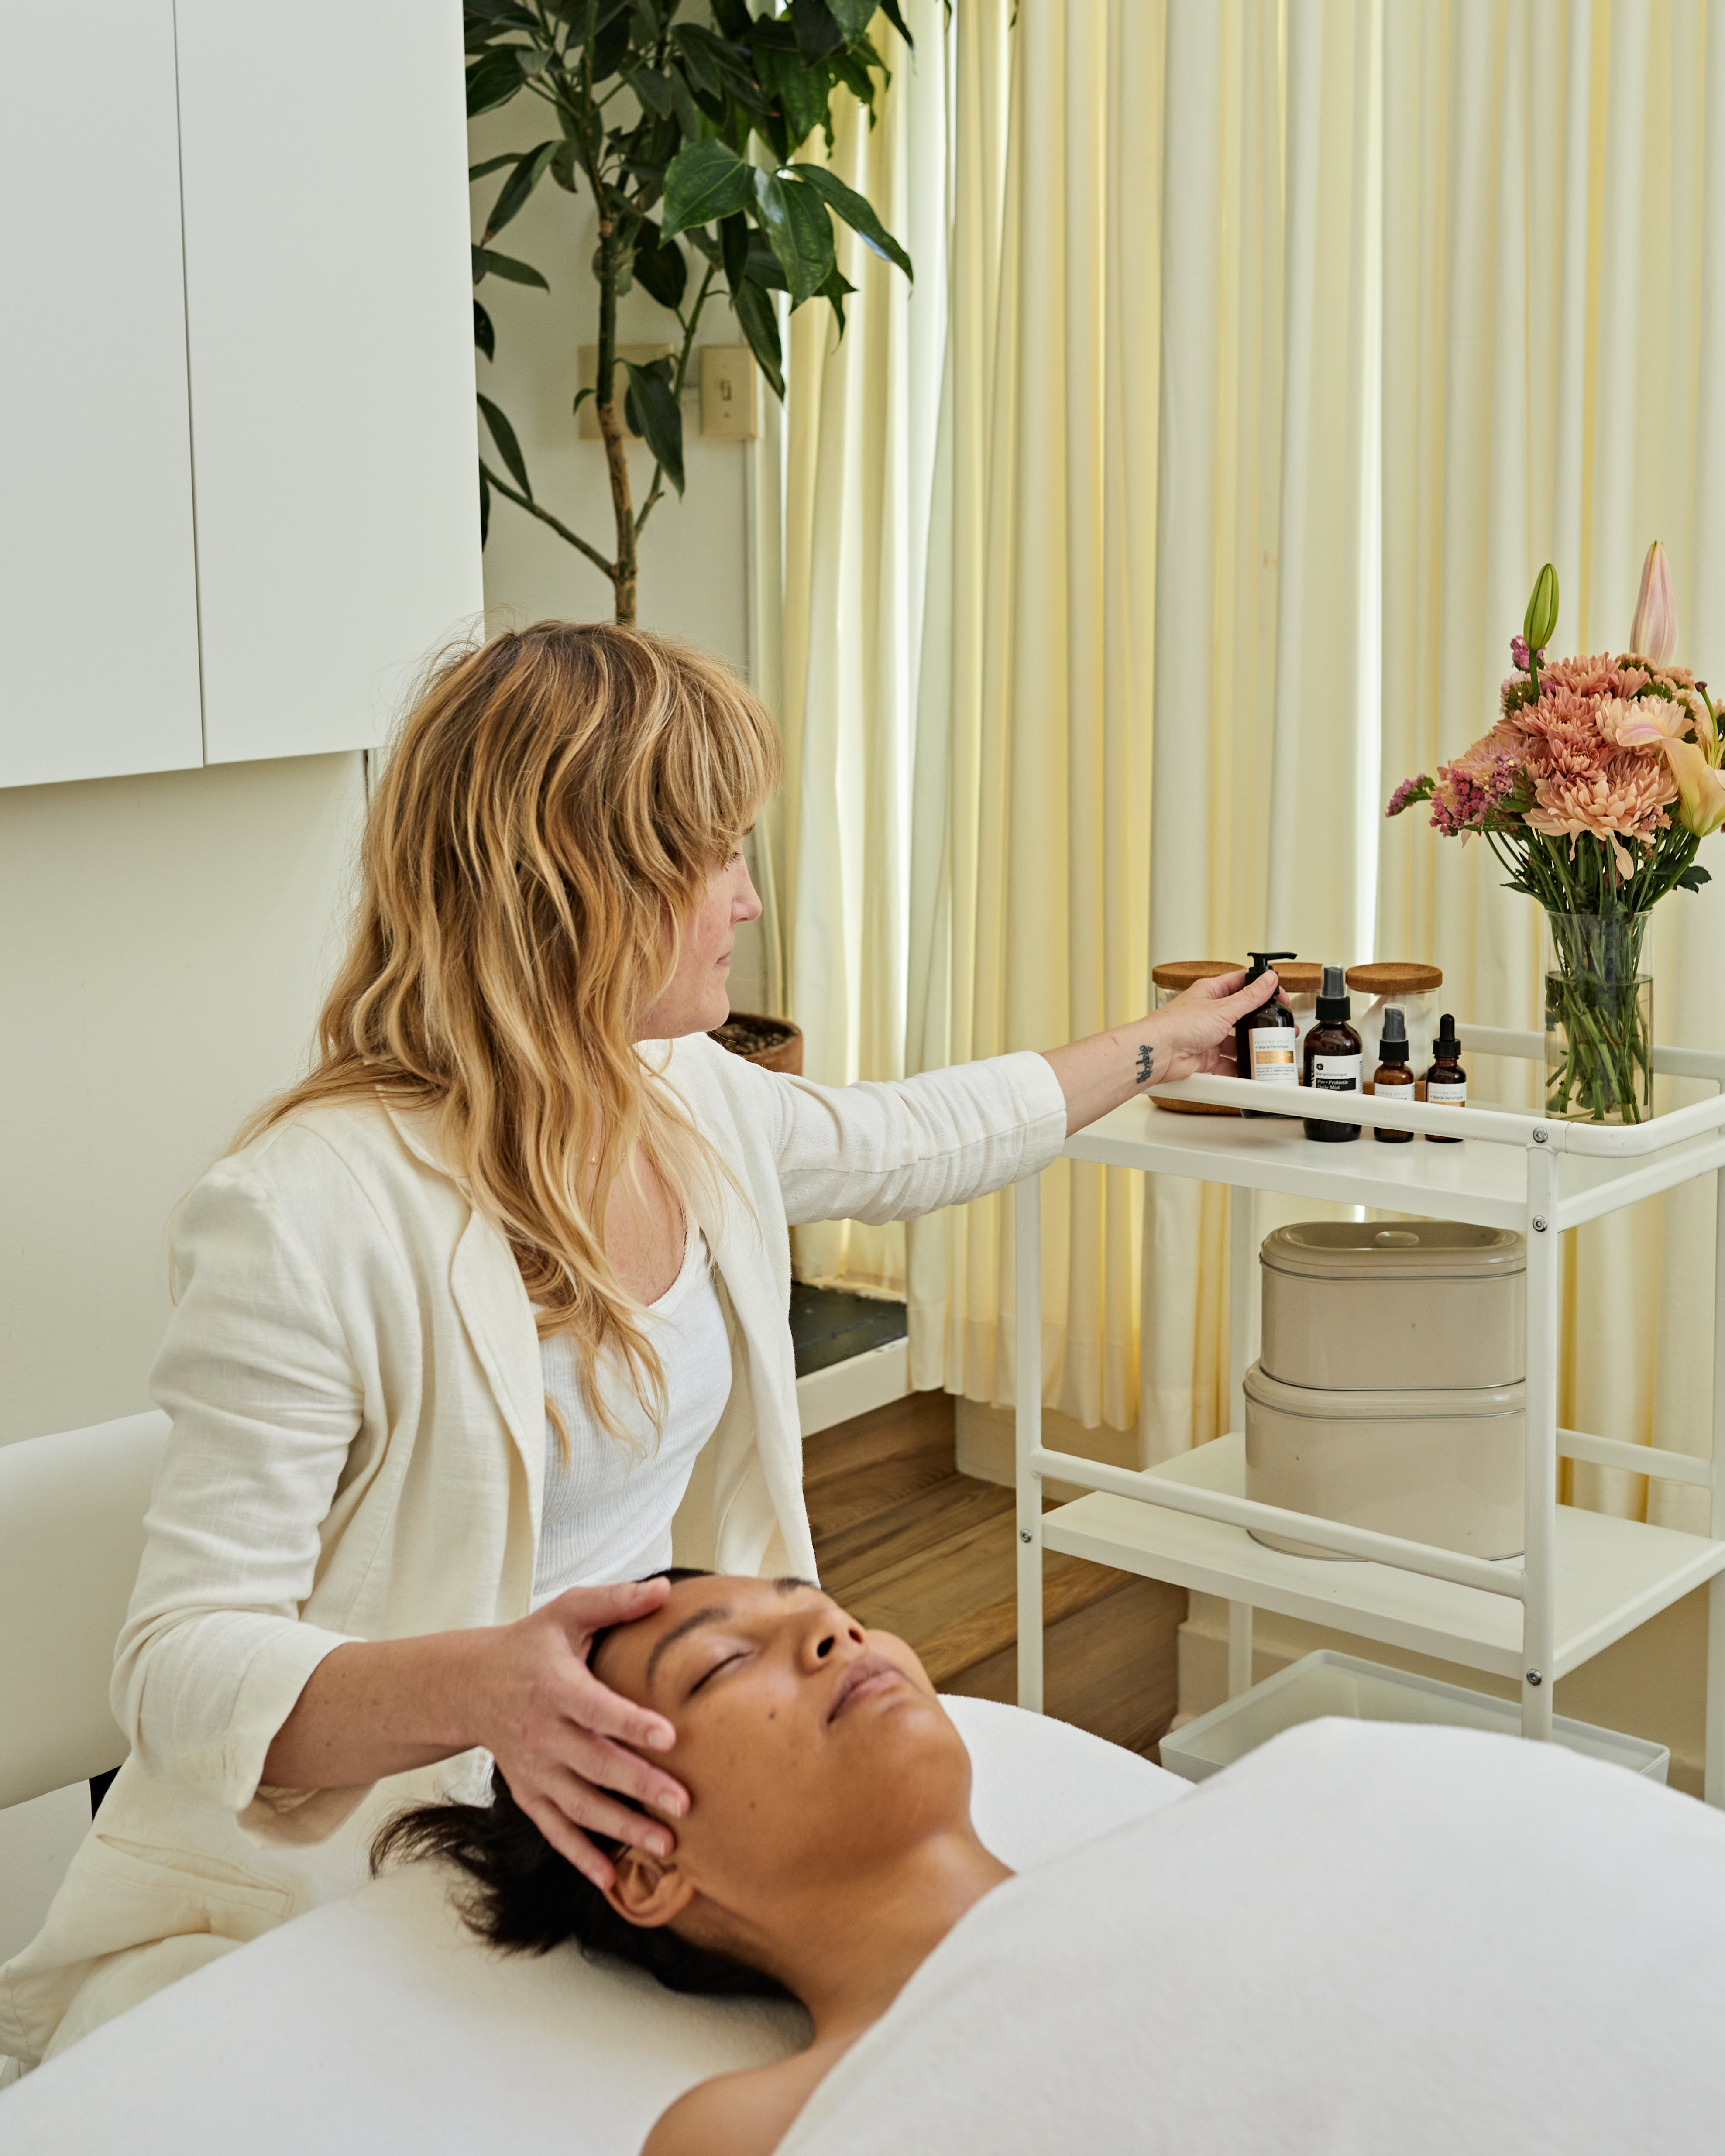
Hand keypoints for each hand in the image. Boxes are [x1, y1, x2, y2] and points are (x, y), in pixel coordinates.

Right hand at [463, 1577, 688, 1889]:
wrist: (471, 1684)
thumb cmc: (531, 1644)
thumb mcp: (566, 1612)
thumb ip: (615, 1601)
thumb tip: (665, 1590)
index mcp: (556, 1687)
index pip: (597, 1708)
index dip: (631, 1724)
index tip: (670, 1738)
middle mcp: (543, 1733)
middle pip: (595, 1764)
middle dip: (640, 1787)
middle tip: (684, 1804)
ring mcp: (535, 1769)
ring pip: (580, 1805)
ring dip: (621, 1828)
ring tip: (665, 1846)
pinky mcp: (529, 1792)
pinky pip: (555, 1829)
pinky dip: (580, 1855)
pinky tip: (610, 1878)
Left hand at [1142, 967, 1283, 1086]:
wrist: (1159, 1053)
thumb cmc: (1179, 1024)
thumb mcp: (1222, 1008)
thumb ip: (1249, 997)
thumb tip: (1268, 979)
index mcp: (1210, 992)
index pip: (1242, 983)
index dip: (1262, 988)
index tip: (1280, 997)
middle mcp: (1209, 1013)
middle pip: (1242, 1014)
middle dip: (1261, 1022)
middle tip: (1280, 1027)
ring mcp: (1207, 1036)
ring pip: (1236, 1040)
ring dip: (1251, 1046)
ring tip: (1269, 1049)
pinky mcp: (1205, 1057)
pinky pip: (1227, 1062)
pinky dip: (1239, 1067)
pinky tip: (1251, 1068)